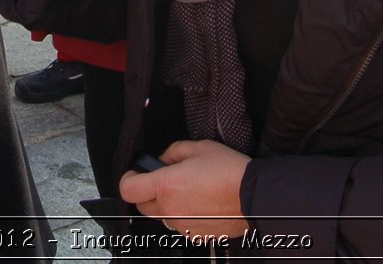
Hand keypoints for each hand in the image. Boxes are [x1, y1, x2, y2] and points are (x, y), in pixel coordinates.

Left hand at [117, 140, 251, 239]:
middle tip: (163, 180)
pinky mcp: (195, 234)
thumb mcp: (198, 147)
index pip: (128, 189)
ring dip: (166, 205)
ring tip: (188, 191)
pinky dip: (183, 216)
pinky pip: (179, 225)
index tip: (135, 174)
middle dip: (147, 192)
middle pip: (142, 205)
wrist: (254, 195)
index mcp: (166, 185)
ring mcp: (183, 225)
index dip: (128, 179)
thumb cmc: (230, 171)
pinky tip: (199, 203)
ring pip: (161, 216)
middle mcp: (171, 209)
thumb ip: (172, 152)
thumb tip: (163, 160)